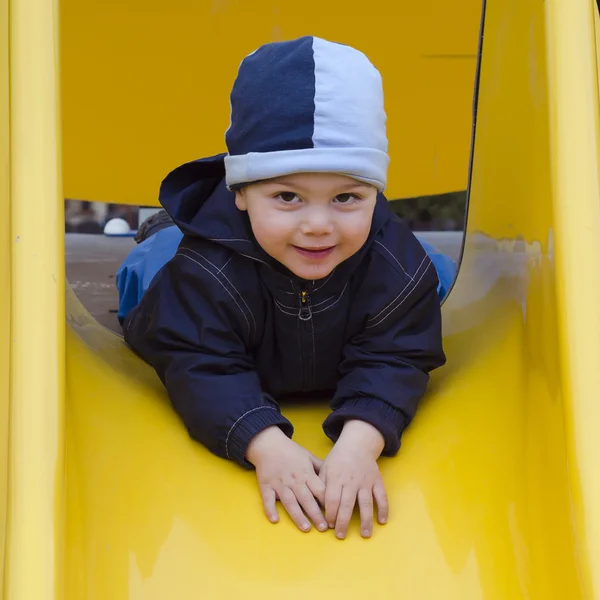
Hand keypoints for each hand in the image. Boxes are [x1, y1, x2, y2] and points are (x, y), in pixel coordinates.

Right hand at [246, 426, 327, 532]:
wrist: (269, 444)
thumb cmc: (291, 452)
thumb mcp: (308, 456)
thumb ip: (321, 468)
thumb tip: (335, 478)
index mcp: (306, 473)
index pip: (319, 489)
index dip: (327, 501)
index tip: (334, 513)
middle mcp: (294, 480)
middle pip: (306, 499)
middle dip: (315, 514)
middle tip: (323, 528)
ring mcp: (279, 484)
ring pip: (289, 502)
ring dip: (297, 515)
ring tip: (306, 528)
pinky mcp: (266, 486)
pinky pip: (268, 500)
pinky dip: (270, 509)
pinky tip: (275, 520)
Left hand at [319, 420, 388, 538]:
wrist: (357, 445)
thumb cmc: (338, 459)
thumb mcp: (325, 468)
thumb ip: (321, 486)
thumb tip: (316, 506)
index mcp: (335, 477)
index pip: (331, 499)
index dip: (330, 513)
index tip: (328, 526)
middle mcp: (351, 481)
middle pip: (347, 504)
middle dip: (343, 521)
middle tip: (341, 536)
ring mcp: (365, 482)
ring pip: (366, 503)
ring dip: (365, 520)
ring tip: (365, 535)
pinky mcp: (377, 481)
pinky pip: (381, 496)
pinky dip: (383, 509)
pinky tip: (382, 521)